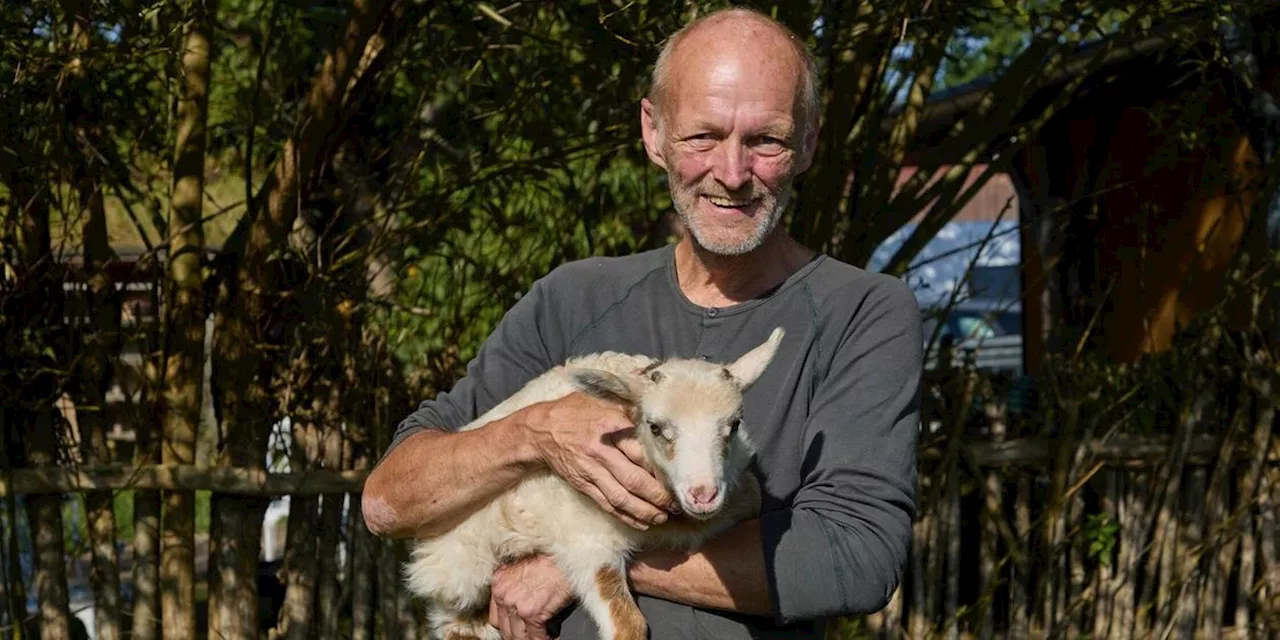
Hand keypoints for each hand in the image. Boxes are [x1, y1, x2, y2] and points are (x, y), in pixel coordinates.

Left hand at [489, 554, 573, 639]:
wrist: (569, 554)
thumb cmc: (554, 557)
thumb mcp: (526, 567)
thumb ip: (517, 586)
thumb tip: (523, 607)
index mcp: (499, 581)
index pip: (496, 616)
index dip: (509, 624)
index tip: (518, 627)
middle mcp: (503, 593)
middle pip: (504, 628)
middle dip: (518, 633)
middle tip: (531, 634)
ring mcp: (516, 605)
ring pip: (518, 635)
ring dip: (529, 638)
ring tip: (540, 637)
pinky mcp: (532, 613)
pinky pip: (536, 637)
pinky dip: (543, 639)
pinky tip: (551, 637)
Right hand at [524, 392, 675, 528]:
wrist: (539, 431)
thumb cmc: (573, 411)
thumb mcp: (599, 398)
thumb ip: (626, 404)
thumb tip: (654, 404)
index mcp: (607, 425)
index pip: (637, 448)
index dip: (657, 464)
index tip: (676, 471)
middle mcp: (599, 451)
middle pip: (632, 478)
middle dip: (656, 494)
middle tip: (674, 502)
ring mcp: (590, 471)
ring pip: (621, 497)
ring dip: (644, 510)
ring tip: (662, 516)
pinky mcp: (583, 485)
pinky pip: (607, 504)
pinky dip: (625, 516)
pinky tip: (642, 522)